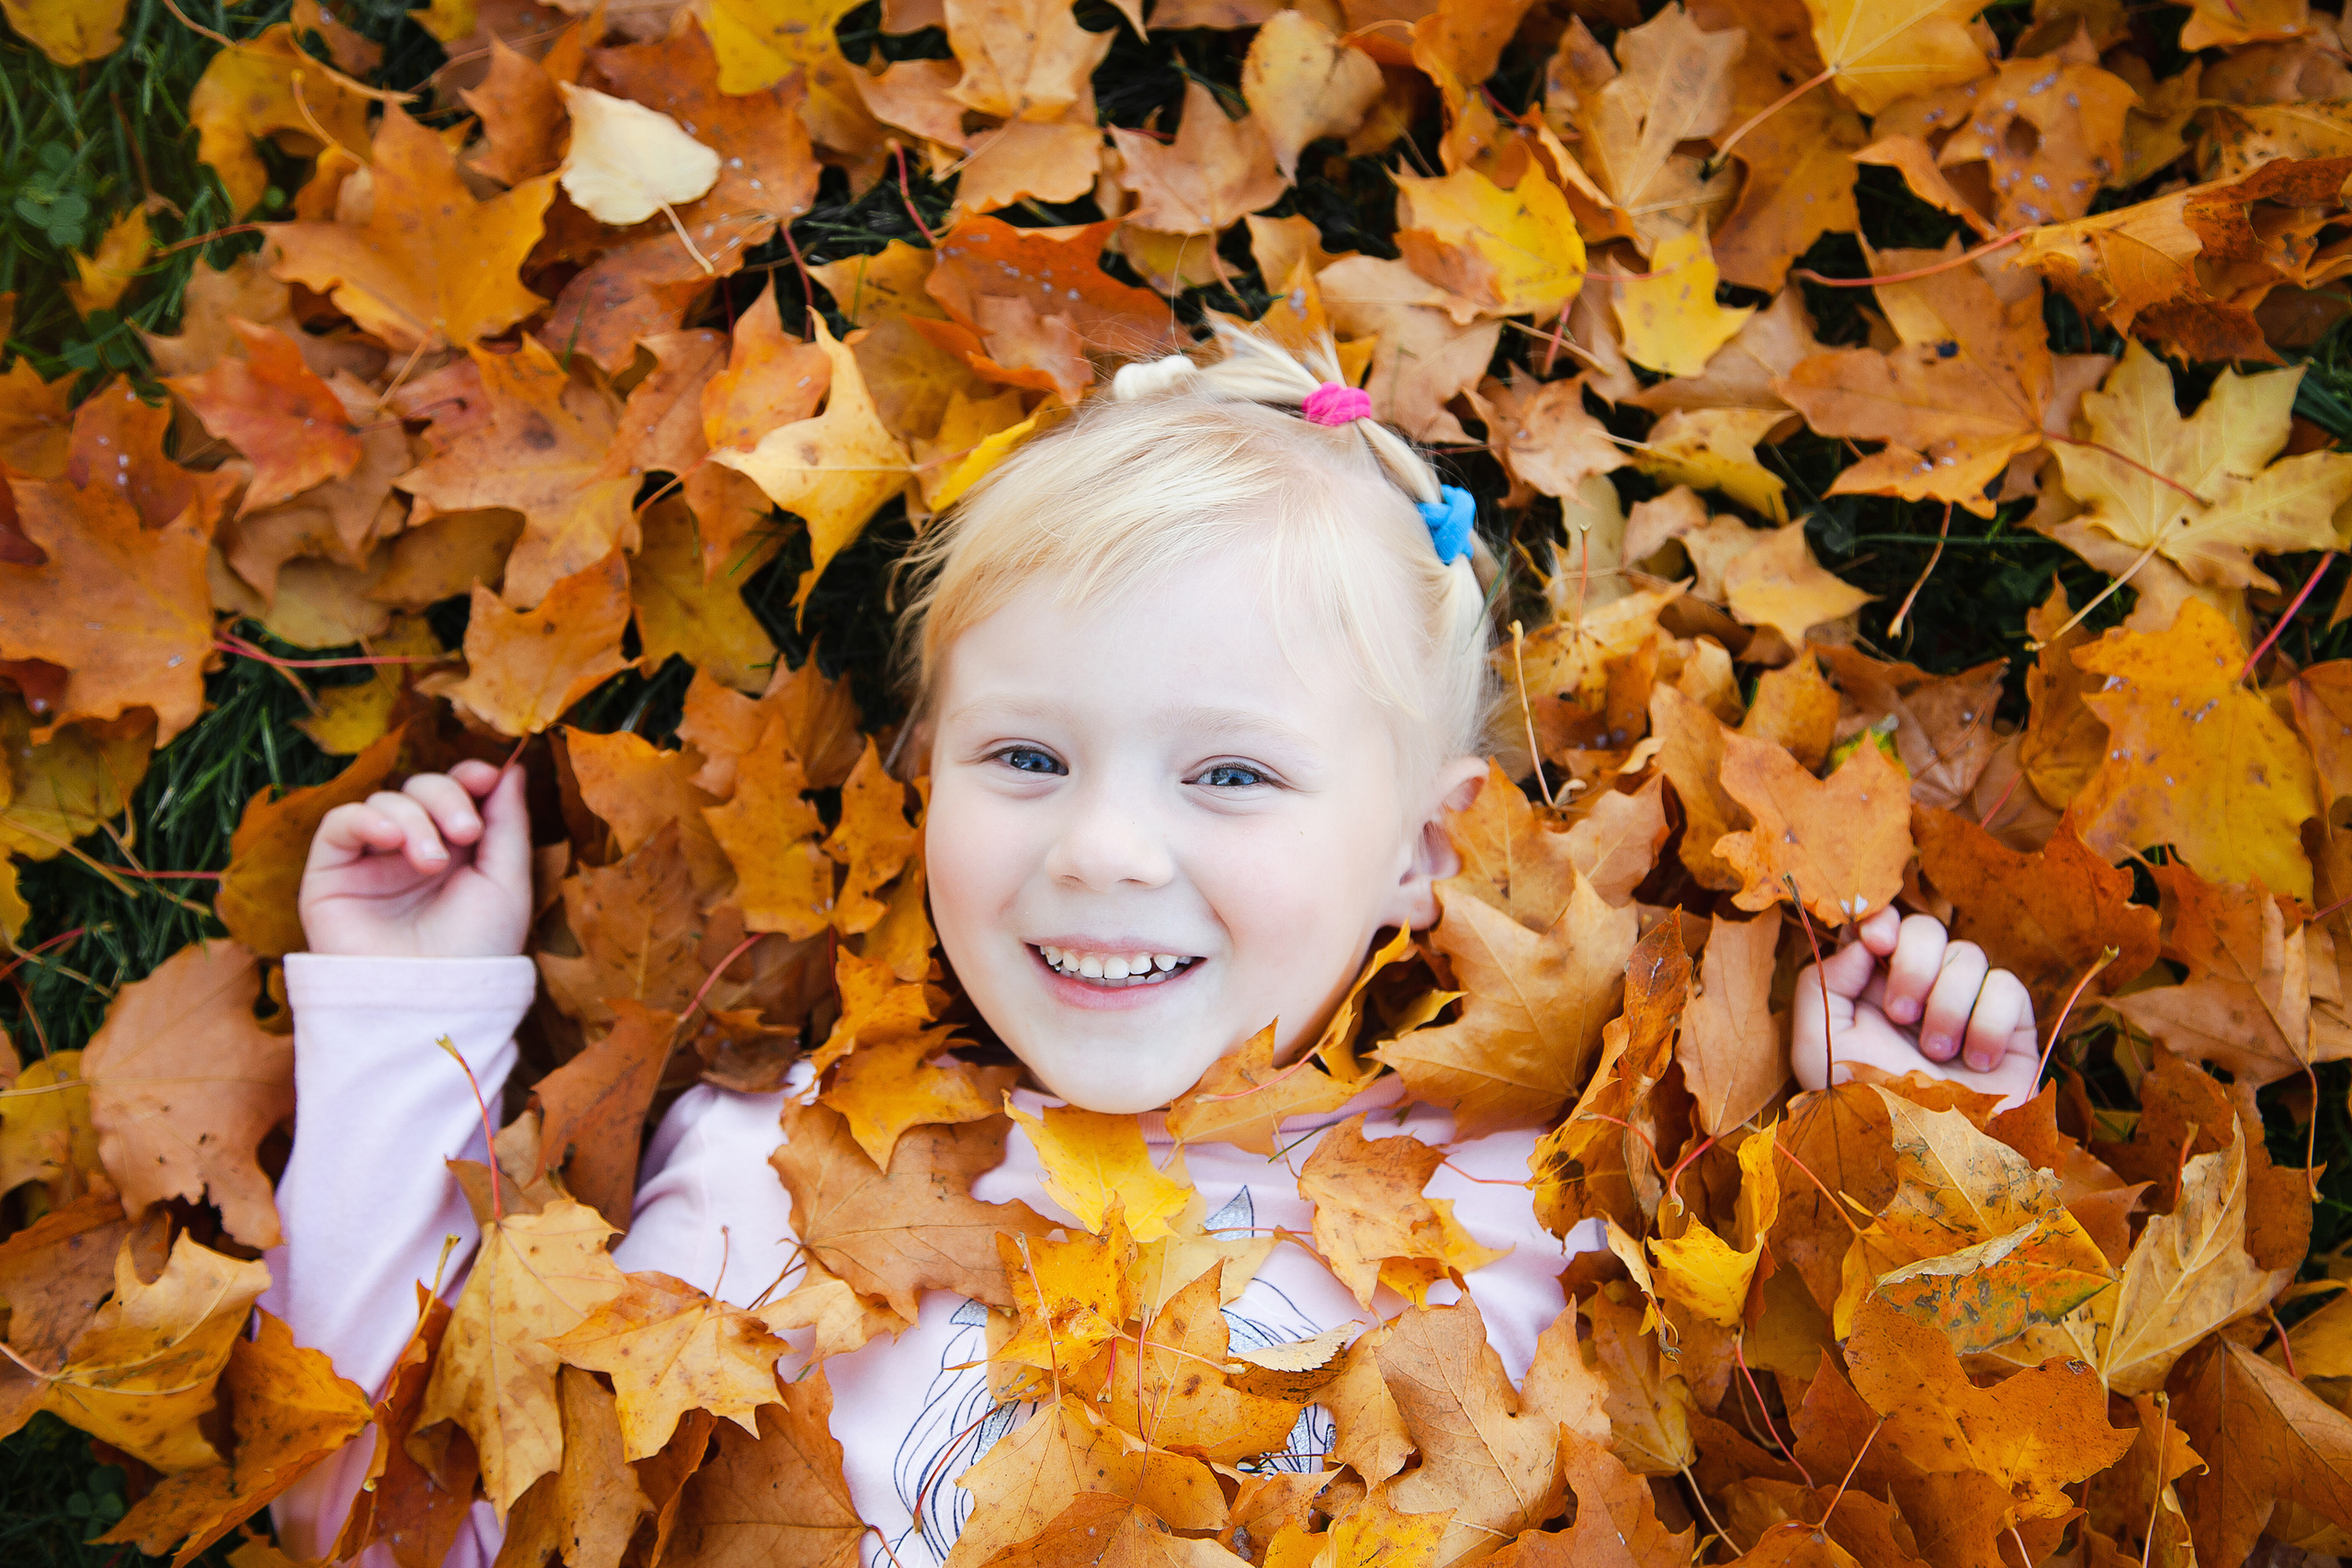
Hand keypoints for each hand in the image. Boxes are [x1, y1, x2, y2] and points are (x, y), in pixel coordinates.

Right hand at [299, 761, 532, 957]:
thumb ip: (508, 823)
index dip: (469, 775)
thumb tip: (512, 769)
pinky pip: (340, 822)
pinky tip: (391, 840)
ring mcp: (372, 861)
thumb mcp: (507, 882)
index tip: (487, 776)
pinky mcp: (331, 874)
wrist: (430, 999)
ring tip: (432, 863)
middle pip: (423, 787)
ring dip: (414, 819)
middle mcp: (413, 850)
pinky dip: (367, 819)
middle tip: (466, 833)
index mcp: (458, 851)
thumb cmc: (476, 949)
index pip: (457, 791)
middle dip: (446, 797)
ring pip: (386, 800)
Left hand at [1790, 906, 2040, 1112]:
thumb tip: (1864, 941)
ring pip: (1968, 954)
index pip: (1882, 926)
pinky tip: (1976, 1062)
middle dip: (1914, 963)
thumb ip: (1820, 984)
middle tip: (1902, 1015)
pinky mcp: (2011, 1028)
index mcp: (1870, 993)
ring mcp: (1967, 1008)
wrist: (1934, 1164)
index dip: (1883, 919)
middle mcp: (1918, 994)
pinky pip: (2007, 986)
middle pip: (1927, 928)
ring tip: (1937, 1055)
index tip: (1877, 940)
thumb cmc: (1868, 1112)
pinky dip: (1989, 1023)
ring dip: (1948, 1005)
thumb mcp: (1817, 1050)